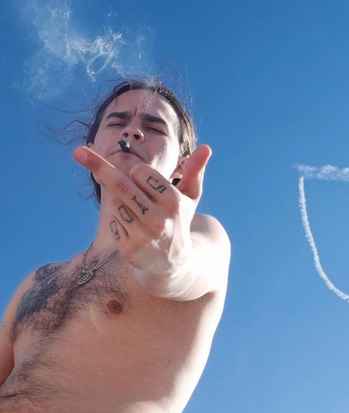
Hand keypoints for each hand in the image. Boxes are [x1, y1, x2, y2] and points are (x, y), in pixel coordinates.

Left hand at [72, 145, 211, 278]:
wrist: (175, 264)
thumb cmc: (179, 221)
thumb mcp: (190, 198)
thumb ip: (195, 172)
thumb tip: (206, 148)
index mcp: (174, 201)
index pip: (141, 171)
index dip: (139, 173)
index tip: (142, 177)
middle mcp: (159, 219)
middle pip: (121, 184)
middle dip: (98, 166)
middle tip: (77, 152)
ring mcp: (143, 235)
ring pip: (115, 203)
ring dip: (120, 203)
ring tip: (139, 217)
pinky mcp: (129, 249)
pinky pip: (114, 222)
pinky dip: (119, 222)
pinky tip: (134, 232)